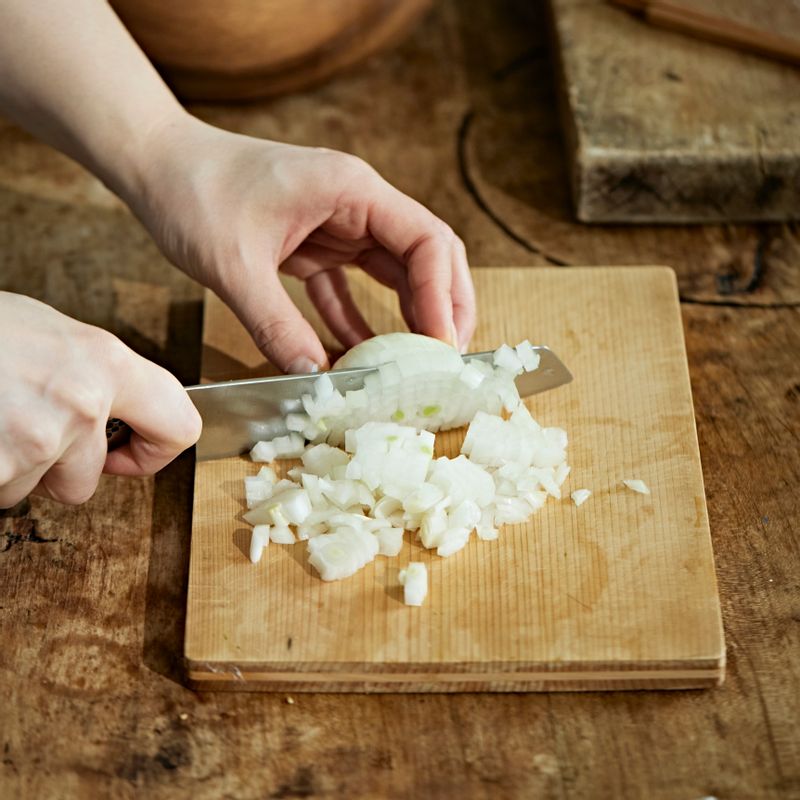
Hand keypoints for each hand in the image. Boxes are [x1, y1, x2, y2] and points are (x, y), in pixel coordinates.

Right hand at [0, 292, 200, 507]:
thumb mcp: (51, 333)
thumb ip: (95, 376)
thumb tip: (118, 414)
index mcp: (105, 363)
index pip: (179, 426)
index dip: (155, 449)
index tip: (127, 452)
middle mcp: (79, 405)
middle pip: (86, 482)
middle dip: (53, 468)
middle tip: (16, 422)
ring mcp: (33, 441)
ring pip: (29, 491)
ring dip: (8, 469)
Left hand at [126, 116, 475, 372]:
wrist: (155, 163)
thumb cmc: (191, 191)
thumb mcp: (233, 264)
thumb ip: (275, 323)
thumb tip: (313, 376)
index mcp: (351, 190)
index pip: (426, 241)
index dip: (442, 296)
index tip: (441, 346)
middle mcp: (356, 204)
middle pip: (426, 256)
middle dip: (443, 307)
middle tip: (447, 359)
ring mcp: (338, 224)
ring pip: (397, 273)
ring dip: (411, 316)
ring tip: (417, 366)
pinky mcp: (316, 245)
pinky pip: (351, 289)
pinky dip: (359, 323)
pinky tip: (362, 357)